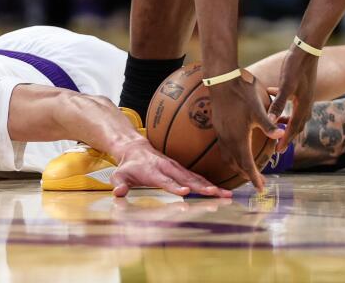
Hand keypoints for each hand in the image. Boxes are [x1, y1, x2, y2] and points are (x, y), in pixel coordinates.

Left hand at [110, 138, 230, 198]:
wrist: (135, 149)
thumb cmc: (127, 166)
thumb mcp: (118, 175)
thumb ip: (119, 184)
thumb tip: (118, 192)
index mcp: (153, 171)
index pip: (165, 180)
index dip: (175, 186)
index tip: (185, 192)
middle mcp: (167, 168)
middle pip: (186, 179)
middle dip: (201, 187)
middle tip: (215, 194)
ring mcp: (176, 168)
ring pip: (195, 178)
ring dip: (211, 186)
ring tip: (225, 194)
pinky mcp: (181, 170)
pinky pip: (197, 177)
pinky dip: (209, 184)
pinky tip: (222, 191)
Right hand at [208, 73, 282, 191]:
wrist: (221, 80)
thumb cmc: (241, 93)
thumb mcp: (258, 109)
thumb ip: (268, 124)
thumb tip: (281, 135)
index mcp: (238, 138)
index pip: (246, 165)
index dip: (254, 178)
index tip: (261, 188)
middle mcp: (227, 139)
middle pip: (236, 164)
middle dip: (246, 175)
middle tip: (257, 181)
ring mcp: (220, 133)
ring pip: (227, 157)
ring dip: (237, 166)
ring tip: (246, 169)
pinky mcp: (217, 127)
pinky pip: (223, 148)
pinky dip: (231, 156)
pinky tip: (237, 149)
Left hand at [266, 47, 318, 154]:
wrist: (307, 49)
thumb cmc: (296, 66)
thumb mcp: (286, 85)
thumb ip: (279, 103)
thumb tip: (272, 122)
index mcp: (303, 105)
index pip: (294, 129)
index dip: (286, 141)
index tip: (278, 152)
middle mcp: (306, 102)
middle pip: (297, 125)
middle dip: (288, 135)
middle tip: (278, 145)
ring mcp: (306, 95)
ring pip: (296, 114)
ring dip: (287, 121)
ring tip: (277, 125)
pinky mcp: (303, 87)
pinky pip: (294, 101)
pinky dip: (285, 104)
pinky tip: (272, 94)